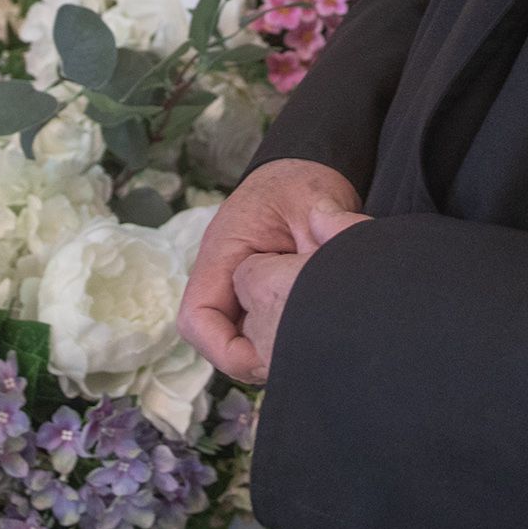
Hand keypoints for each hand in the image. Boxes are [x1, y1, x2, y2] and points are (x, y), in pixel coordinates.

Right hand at [177, 159, 361, 384]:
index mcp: (222, 253)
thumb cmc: (303, 183)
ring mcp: (234, 286)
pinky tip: (308, 335)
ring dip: (263, 351)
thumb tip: (330, 278)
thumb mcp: (315, 207)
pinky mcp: (253, 294)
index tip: (266, 360)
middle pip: (213, 337)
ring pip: (233, 337)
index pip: (197, 320)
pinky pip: (252, 329)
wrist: (306, 168)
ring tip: (305, 349)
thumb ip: (322, 244)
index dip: (224, 351)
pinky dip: (275, 339)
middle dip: (249, 359)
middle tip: (296, 360)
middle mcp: (221, 274)